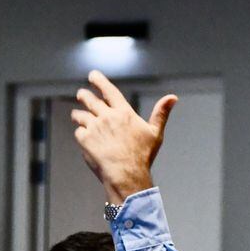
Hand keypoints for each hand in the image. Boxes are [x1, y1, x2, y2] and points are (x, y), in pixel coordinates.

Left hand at [69, 71, 175, 202]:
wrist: (126, 175)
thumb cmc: (142, 156)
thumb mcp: (155, 133)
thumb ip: (161, 114)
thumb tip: (173, 97)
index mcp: (123, 112)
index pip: (108, 91)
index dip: (99, 81)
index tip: (93, 75)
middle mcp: (106, 116)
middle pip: (89, 99)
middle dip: (84, 95)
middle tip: (81, 94)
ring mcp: (94, 127)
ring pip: (80, 115)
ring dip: (78, 114)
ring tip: (76, 115)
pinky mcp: (85, 139)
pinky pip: (79, 132)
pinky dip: (80, 133)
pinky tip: (83, 136)